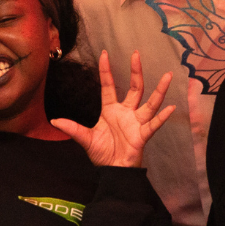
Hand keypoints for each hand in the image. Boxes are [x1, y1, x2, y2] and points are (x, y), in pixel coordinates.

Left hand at [52, 50, 175, 167]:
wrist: (112, 171)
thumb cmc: (102, 154)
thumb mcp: (86, 139)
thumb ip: (73, 129)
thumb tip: (54, 121)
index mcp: (111, 110)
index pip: (109, 86)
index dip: (106, 71)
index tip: (104, 54)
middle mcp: (126, 112)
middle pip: (134, 88)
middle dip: (135, 71)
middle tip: (136, 54)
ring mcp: (136, 122)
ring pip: (150, 103)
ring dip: (159, 90)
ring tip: (167, 76)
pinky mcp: (143, 135)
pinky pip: (154, 124)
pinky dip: (162, 117)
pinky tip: (170, 108)